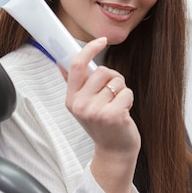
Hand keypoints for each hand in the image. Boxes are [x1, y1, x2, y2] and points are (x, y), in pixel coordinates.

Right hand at [62, 37, 140, 192]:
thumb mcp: (83, 105)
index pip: (76, 66)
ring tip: (117, 106)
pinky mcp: (113, 115)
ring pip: (117, 81)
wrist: (114, 152)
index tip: (101, 40)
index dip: (89, 49)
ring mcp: (96, 111)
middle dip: (113, 79)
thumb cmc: (102, 125)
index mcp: (71, 99)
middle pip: (102, 71)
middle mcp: (80, 105)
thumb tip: (62, 61)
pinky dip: (129, 99)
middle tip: (112, 96)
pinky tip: (124, 113)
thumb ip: (75, 84)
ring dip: (122, 91)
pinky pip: (126, 92)